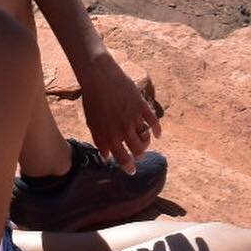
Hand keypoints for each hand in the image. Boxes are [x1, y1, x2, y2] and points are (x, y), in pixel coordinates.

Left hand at [78, 54, 160, 173]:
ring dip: (146, 142)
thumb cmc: (93, 101)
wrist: (101, 78)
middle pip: (137, 150)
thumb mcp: (92, 124)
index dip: (128, 166)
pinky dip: (157, 129)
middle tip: (139, 154)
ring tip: (144, 141)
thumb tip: (106, 157)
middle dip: (139, 155)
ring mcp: (134, 118)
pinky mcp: (142, 106)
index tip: (132, 171)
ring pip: (146, 137)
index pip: (122, 158)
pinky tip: (158, 134)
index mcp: (109, 136)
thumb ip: (100, 141)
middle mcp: (123, 130)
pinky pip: (153, 121)